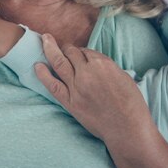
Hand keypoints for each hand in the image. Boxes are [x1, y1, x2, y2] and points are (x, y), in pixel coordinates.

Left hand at [34, 34, 151, 142]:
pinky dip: (43, 74)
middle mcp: (87, 72)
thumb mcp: (123, 76)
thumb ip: (107, 67)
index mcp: (103, 64)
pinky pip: (53, 85)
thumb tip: (95, 63)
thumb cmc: (131, 103)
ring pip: (59, 62)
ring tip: (44, 39)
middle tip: (60, 45)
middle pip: (71, 52)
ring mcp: (76, 87)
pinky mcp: (70, 102)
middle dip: (66, 48)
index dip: (81, 51)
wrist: (127, 128)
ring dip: (50, 48)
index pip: (86, 51)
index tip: (78, 53)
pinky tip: (37, 66)